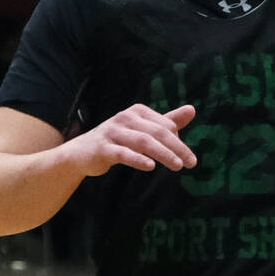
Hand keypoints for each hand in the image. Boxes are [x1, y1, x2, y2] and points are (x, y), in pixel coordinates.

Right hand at [67, 103, 197, 178]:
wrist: (81, 153)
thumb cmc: (117, 140)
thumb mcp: (142, 129)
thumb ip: (167, 121)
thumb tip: (192, 109)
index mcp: (137, 111)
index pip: (165, 124)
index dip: (177, 141)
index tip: (184, 156)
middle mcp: (125, 118)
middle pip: (157, 132)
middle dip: (177, 147)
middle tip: (192, 163)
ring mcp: (112, 132)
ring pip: (143, 142)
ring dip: (163, 154)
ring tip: (178, 166)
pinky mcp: (103, 148)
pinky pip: (123, 153)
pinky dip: (137, 159)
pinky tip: (150, 166)